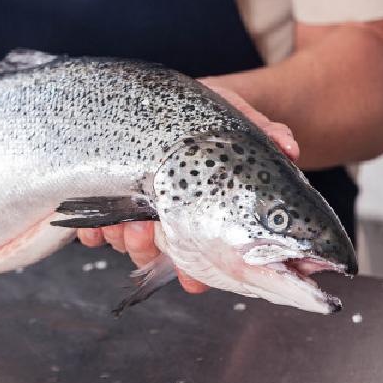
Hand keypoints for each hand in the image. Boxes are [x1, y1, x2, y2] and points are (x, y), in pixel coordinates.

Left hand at [77, 78, 300, 293]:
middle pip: (153, 253)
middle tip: (146, 230)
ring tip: (126, 221)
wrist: (176, 104)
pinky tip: (96, 224)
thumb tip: (288, 146)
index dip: (195, 273)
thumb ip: (264, 133)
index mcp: (198, 214)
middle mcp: (166, 220)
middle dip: (147, 248)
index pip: (198, 255)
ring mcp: (134, 212)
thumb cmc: (210, 120)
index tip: (193, 278)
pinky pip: (94, 228)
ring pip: (124, 243)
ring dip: (122, 238)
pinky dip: (93, 231)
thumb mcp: (236, 121)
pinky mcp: (106, 199)